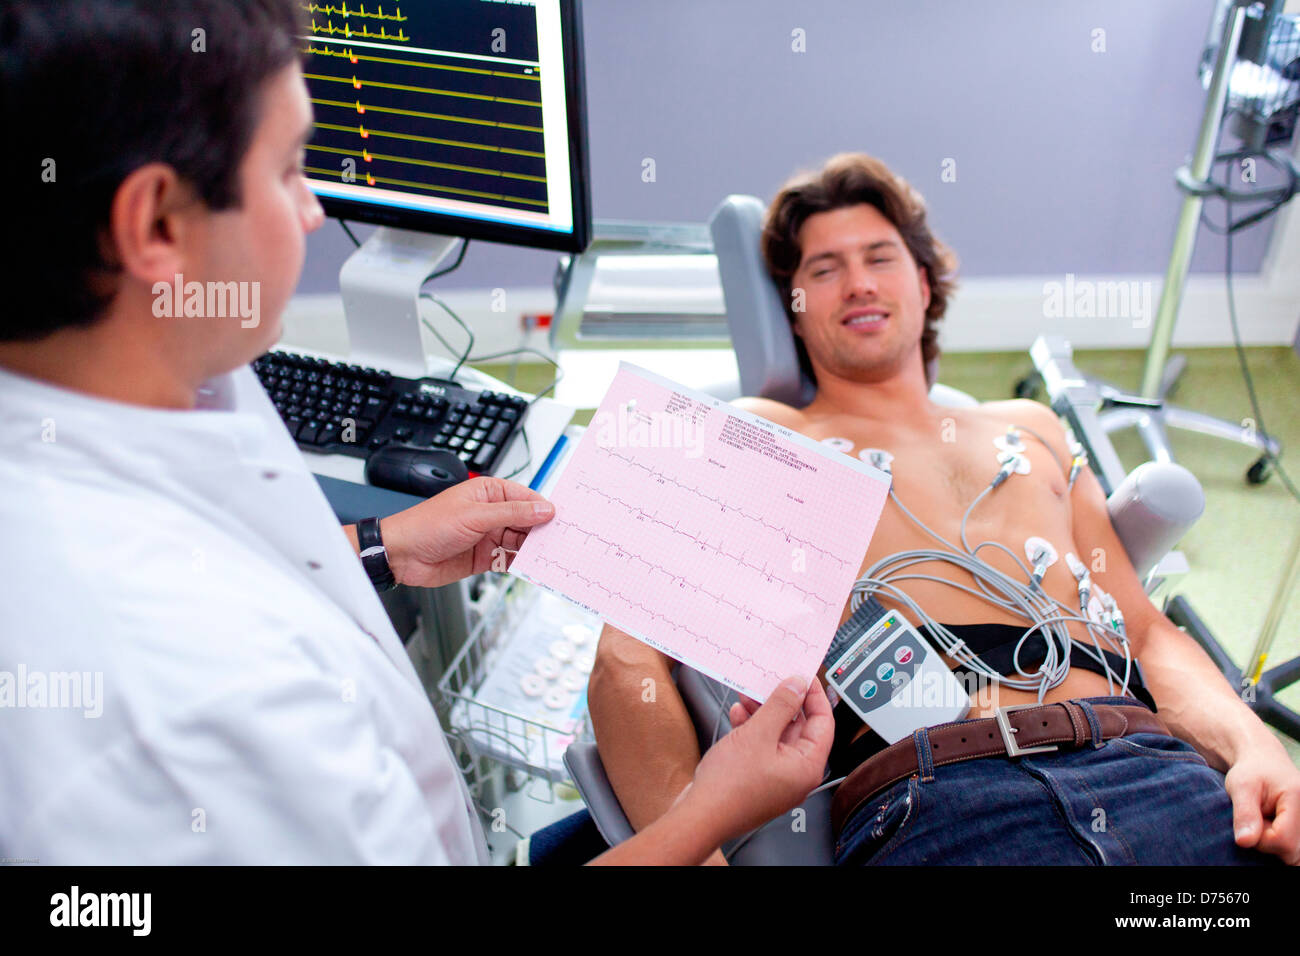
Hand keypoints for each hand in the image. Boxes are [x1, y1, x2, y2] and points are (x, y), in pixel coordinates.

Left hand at [377, 476, 553, 588]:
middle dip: (542, 532)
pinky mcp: (484, 557)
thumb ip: (512, 513)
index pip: (526, 498)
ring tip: (549, 558)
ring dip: (533, 550)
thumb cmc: (428, 525)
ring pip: (520, 542)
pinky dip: (520, 564)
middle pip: (527, 522)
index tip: (562, 521)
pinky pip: (509, 560)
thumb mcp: (475, 515)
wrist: (402, 554)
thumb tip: (543, 509)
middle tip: (560, 542)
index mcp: (489, 493)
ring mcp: (488, 536)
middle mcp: (491, 513)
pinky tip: (531, 568)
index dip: (544, 509)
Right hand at [677, 676, 832, 844]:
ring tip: (747, 696)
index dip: (814, 696)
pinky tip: (738, 716)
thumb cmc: (729, 787)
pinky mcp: (758, 778)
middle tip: (771, 681)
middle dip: (782, 702)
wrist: (700, 816)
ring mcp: (776, 777)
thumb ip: (781, 706)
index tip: (802, 676)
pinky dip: (752, 729)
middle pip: (799, 728)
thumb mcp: (758, 734)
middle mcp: (796, 774)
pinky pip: (762, 747)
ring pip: (777, 735)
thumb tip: (798, 686)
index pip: (823, 722)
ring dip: (764, 713)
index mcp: (807, 766)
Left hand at [1224, 742, 1299, 864]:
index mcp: (1298, 799)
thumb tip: (1244, 842)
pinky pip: (1293, 850)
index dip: (1260, 838)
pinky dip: (1280, 843)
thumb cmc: (1251, 771)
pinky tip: (1274, 826)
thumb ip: (1244, 814)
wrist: (1264, 762)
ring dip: (1274, 842)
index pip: (1282, 841)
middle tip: (1258, 817)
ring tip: (1266, 819)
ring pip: (1292, 853)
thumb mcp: (1241, 786)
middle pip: (1290, 851)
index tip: (1250, 819)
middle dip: (1267, 840)